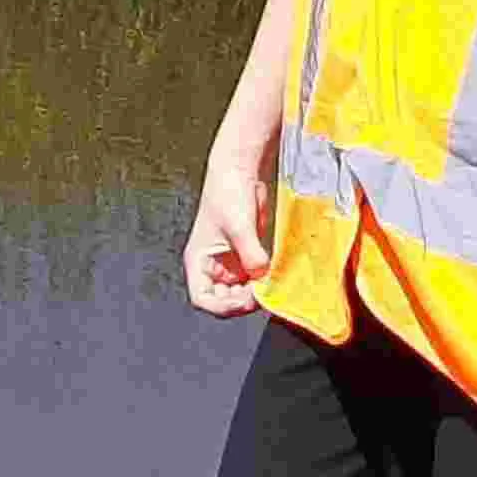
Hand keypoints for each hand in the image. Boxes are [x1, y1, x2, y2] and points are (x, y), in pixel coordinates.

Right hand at [182, 146, 270, 315]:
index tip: (244, 300)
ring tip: (272, 284)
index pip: (203, 298)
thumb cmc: (227, 193)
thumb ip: (252, 256)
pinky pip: (257, 277)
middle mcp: (214, 266)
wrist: (241, 170)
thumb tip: (264, 277)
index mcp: (199, 261)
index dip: (222, 306)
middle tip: (263, 293)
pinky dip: (266, 281)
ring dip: (257, 293)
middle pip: (224, 300)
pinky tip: (277, 275)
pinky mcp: (249, 254)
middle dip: (242, 301)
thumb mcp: (239, 227)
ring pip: (242, 292)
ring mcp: (232, 261)